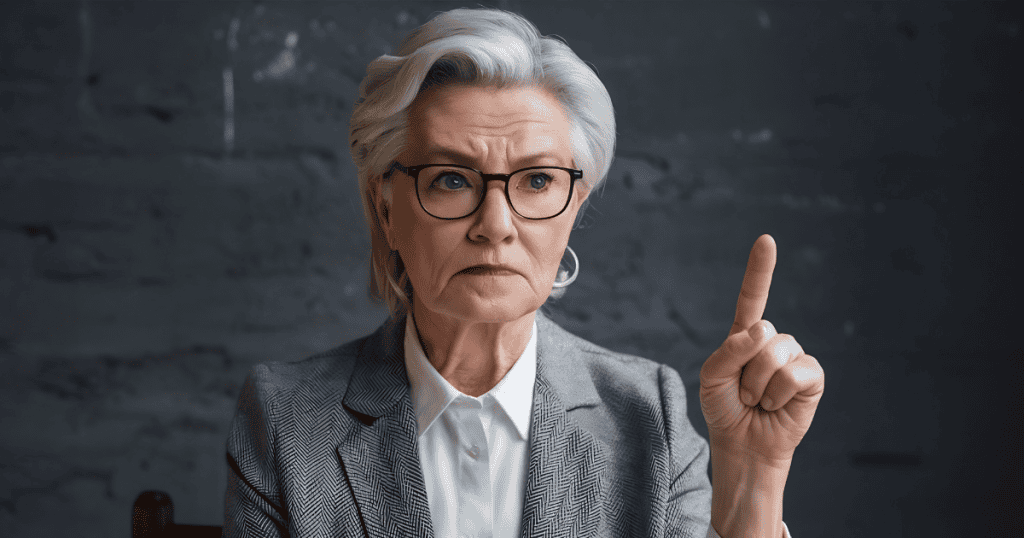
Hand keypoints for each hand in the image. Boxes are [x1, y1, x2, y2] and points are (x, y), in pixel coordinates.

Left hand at [699, 234, 824, 466]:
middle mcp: (772, 341)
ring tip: (758, 400)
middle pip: (761, 333)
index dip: (761, 269)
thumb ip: (728, 350)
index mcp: (745, 335)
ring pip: (776, 354)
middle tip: (743, 392)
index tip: (767, 240)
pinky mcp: (812, 377)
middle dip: (745, 368)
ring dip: (759, 384)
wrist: (743, 443)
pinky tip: (776, 405)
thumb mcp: (711, 377)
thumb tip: (762, 331)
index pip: (753, 297)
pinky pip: (795, 373)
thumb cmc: (725, 409)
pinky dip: (779, 393)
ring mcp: (794, 357)